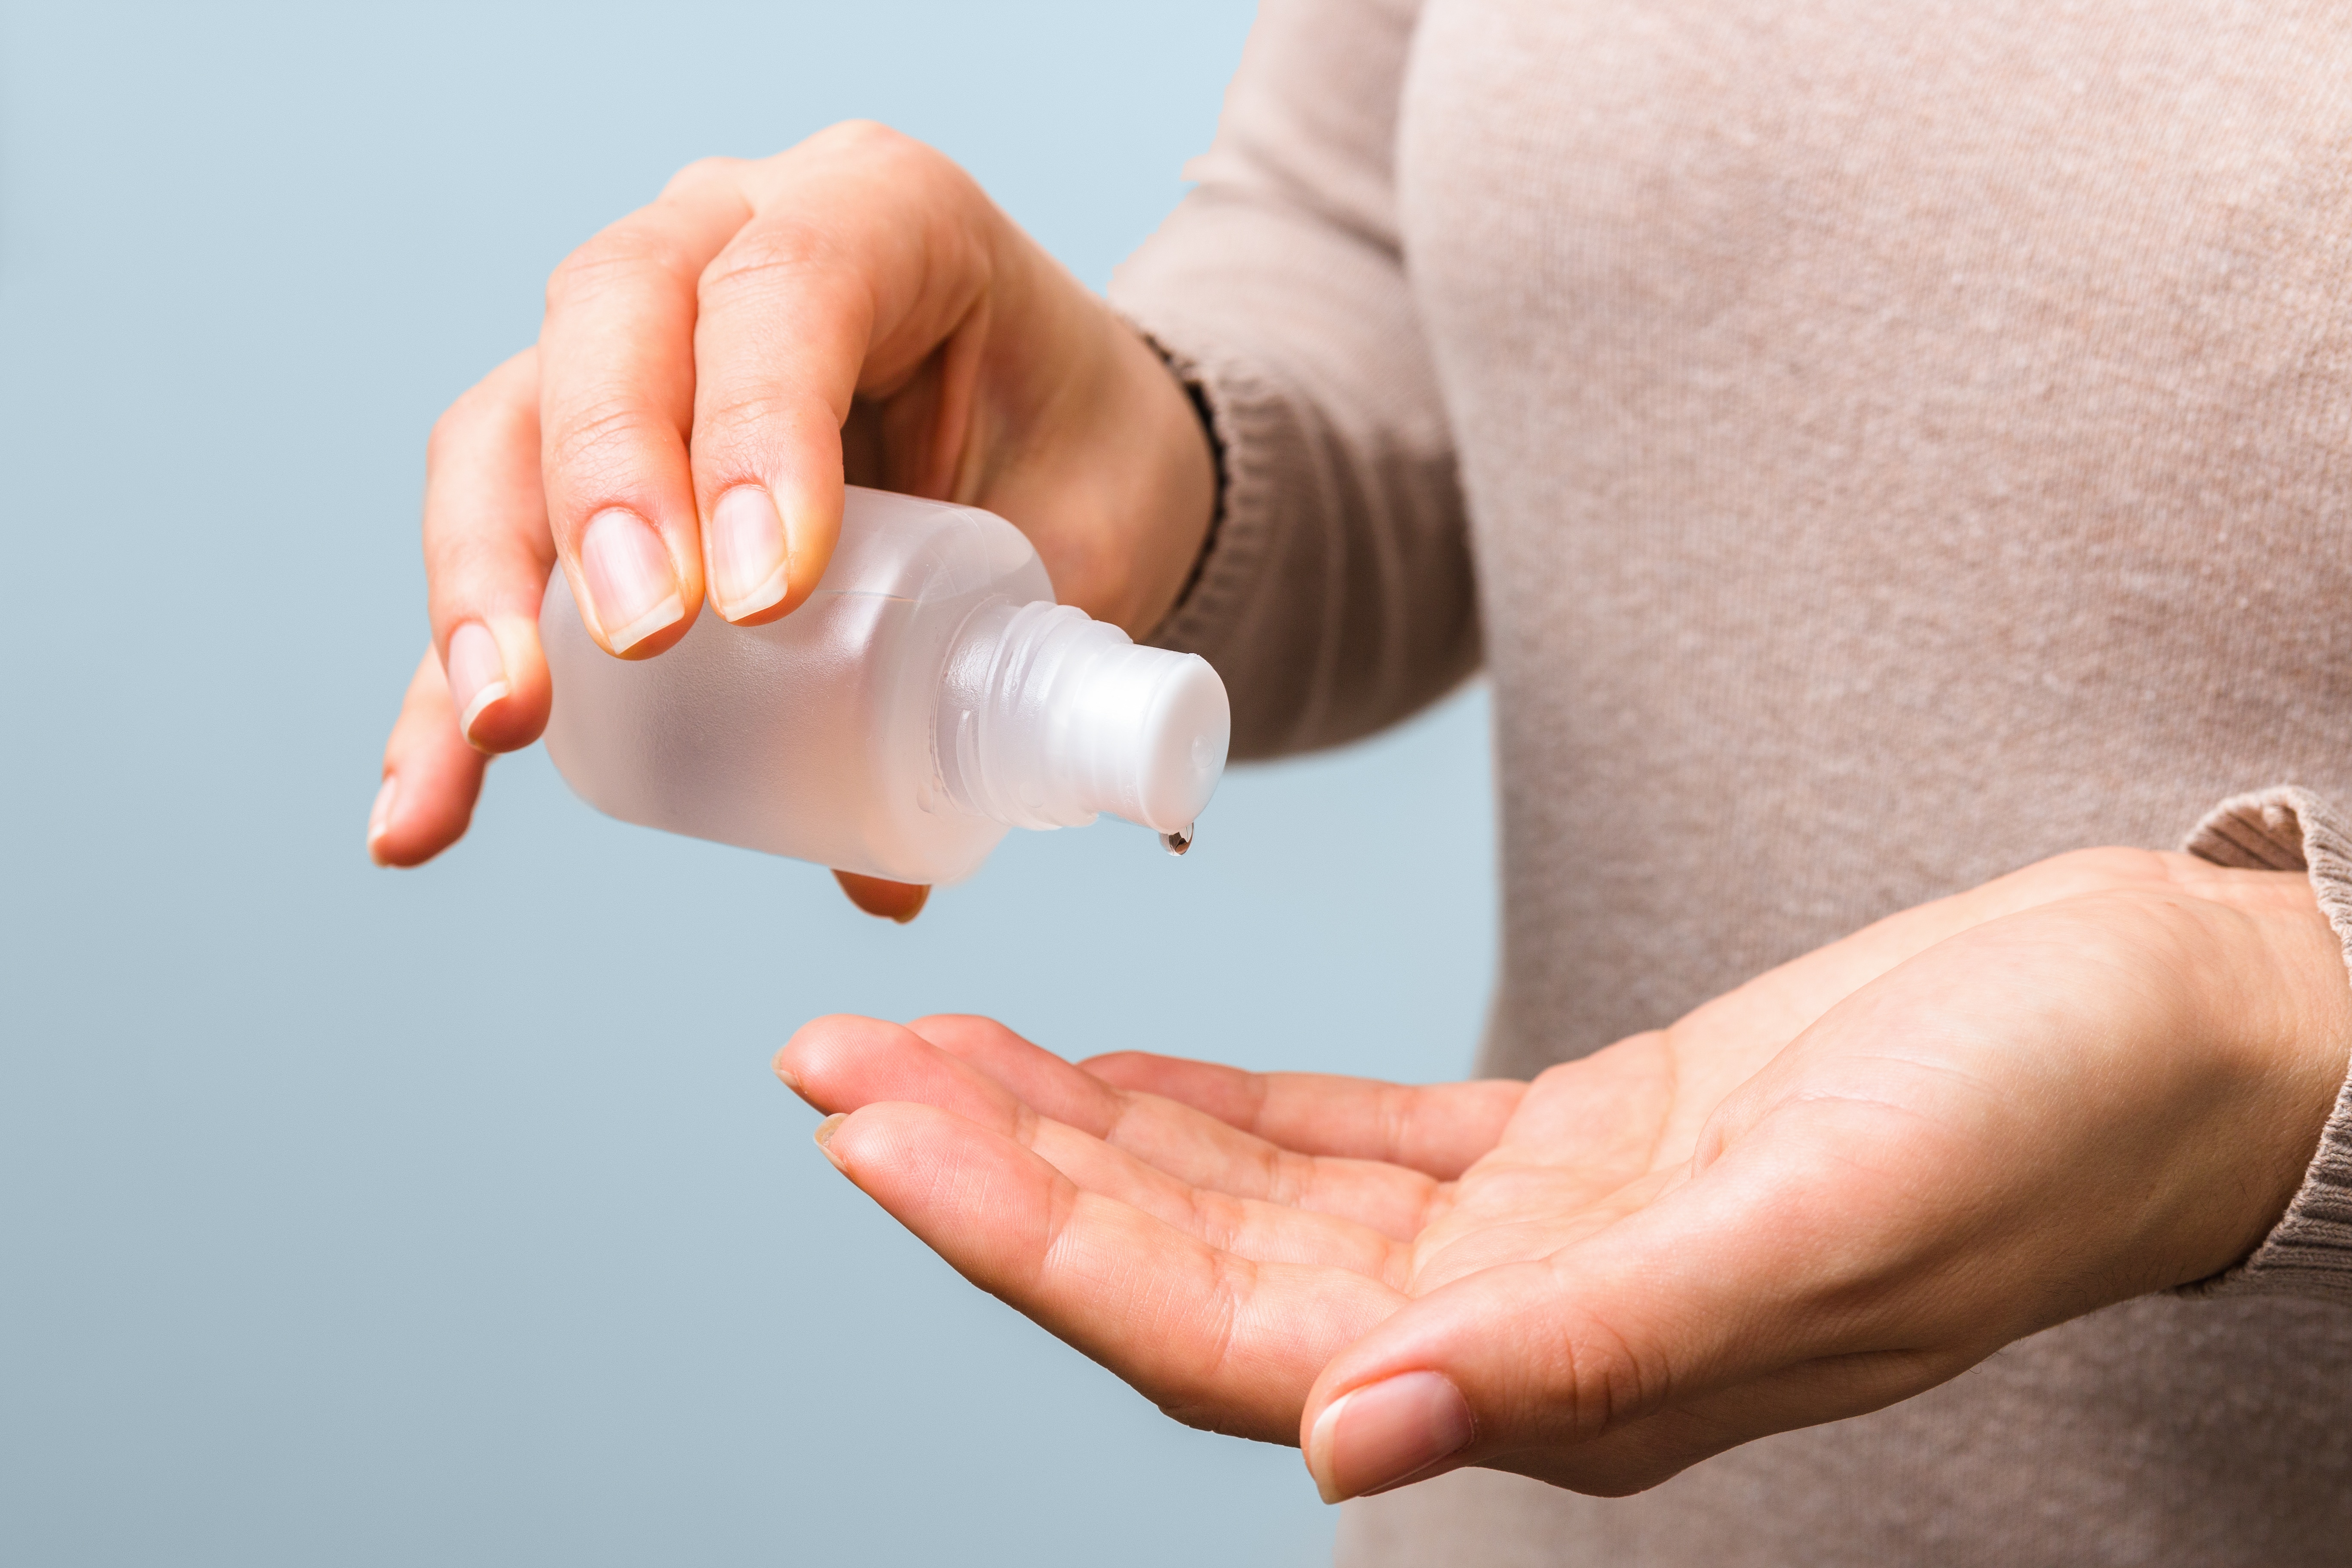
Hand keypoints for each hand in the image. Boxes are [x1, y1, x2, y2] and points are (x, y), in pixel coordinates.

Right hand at [366, 122, 1218, 918]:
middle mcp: (728, 237)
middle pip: (610, 319)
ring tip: (497, 729)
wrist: (1068, 436)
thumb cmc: (1081, 459)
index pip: (787, 284)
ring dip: (484, 582)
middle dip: (605, 488)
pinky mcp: (574, 454)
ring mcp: (633, 338)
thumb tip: (883, 878)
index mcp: (882, 212)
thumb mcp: (1096, 529)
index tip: (766, 597)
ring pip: (507, 423)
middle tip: (637, 640)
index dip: (756, 428)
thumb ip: (1025, 671)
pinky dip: (448, 677)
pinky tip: (423, 803)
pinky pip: (491, 551)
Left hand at [776, 848, 2351, 1496]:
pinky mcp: (1569, 1148)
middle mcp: (1510, 1324)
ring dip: (1075, 1126)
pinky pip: (1335, 1135)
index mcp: (1554, 1372)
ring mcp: (1531, 1237)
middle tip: (839, 1068)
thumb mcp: (1824, 1231)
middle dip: (1002, 1170)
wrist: (2159, 1037)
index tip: (879, 1127)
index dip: (1032, 1240)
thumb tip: (1349, 1443)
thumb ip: (1589, 1352)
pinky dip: (1208, 1103)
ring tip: (919, 1048)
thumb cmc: (2031, 1128)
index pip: (1218, 1334)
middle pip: (1188, 1266)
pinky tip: (1103, 1067)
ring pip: (1239, 1195)